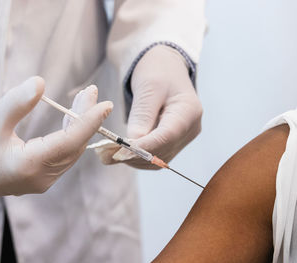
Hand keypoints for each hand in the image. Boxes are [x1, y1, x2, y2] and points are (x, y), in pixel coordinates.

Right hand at [0, 77, 112, 207]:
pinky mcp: (39, 179)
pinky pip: (63, 156)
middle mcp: (42, 178)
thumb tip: (41, 82)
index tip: (105, 103)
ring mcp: (42, 181)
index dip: (90, 120)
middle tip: (91, 92)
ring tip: (84, 99)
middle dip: (86, 118)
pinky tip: (71, 119)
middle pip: (74, 145)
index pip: (71, 141)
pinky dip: (70, 137)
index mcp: (30, 165)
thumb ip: (18, 102)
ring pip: (71, 151)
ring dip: (79, 126)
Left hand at [96, 45, 201, 168]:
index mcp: (189, 111)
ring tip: (107, 154)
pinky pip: (155, 156)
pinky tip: (120, 152)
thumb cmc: (157, 71)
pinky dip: (137, 157)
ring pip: (157, 158)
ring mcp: (184, 138)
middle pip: (162, 150)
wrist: (166, 68)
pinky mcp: (174, 143)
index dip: (143, 147)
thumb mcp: (148, 87)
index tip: (120, 152)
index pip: (166, 135)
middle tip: (105, 154)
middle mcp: (191, 128)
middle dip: (133, 155)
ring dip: (132, 159)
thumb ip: (142, 115)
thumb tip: (133, 144)